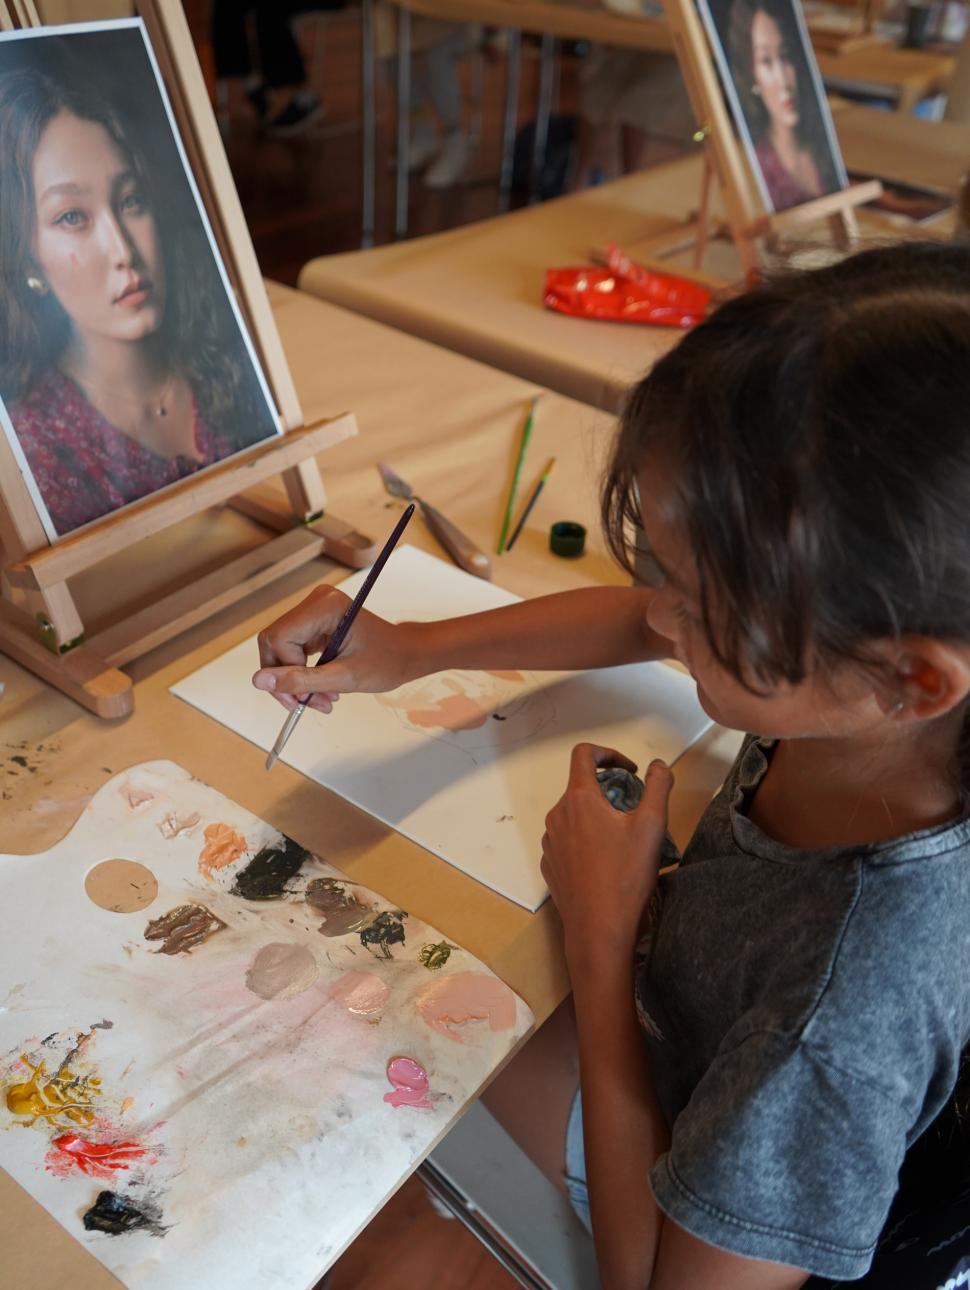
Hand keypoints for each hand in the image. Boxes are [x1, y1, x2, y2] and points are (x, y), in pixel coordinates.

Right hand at [252, 585, 426, 712]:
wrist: (408, 653)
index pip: (278, 639)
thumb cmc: (387, 661)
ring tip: (322, 700)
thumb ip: (300, 680)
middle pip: (275, 643)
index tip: (302, 698)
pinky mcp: (315, 620)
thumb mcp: (344, 677)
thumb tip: (258, 681)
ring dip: (296, 680)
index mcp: (324, 606)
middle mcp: (316, 601)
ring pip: (282, 649)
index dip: (284, 672)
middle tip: (307, 704)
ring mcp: (314, 609)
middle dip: (287, 679)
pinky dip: (303, 672)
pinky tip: (323, 688)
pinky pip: (293, 648)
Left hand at [541, 744, 672, 969]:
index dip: (609, 753)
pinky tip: (606, 862)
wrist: (599, 929)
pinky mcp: (550, 865)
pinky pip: (567, 841)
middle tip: (635, 811)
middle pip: (581, 787)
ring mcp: (549, 842)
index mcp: (579, 799)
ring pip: (574, 815)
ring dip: (597, 817)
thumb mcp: (652, 825)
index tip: (629, 771)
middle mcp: (557, 816)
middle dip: (609, 791)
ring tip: (623, 840)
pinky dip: (586, 840)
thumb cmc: (626, 875)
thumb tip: (657, 766)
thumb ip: (658, 786)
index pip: (584, 754)